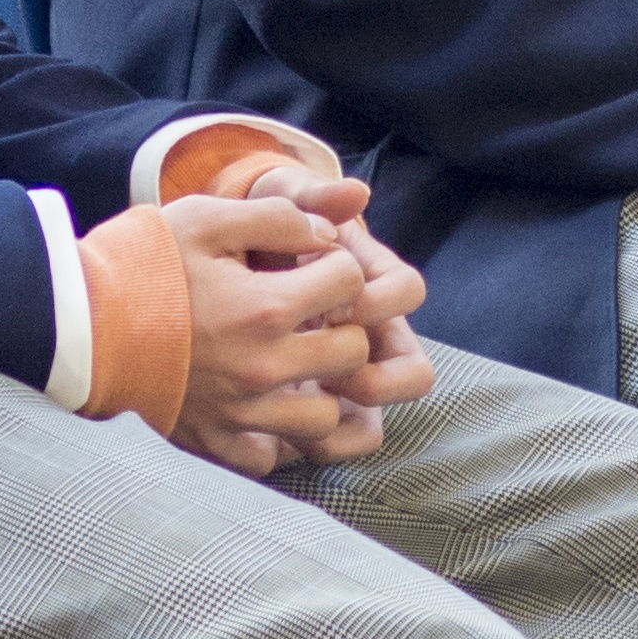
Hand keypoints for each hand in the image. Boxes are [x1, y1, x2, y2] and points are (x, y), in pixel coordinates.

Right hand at [149, 190, 406, 477]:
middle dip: (342, 324)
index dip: (336, 263)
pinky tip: (259, 404)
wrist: (75, 324)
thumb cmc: (139, 264)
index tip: (310, 263)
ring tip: (294, 362)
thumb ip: (275, 217)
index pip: (351, 282)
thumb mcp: (206, 218)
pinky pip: (269, 456)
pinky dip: (273, 435)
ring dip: (320, 387)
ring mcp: (239, 412)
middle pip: (353, 352)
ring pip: (325, 417)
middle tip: (311, 312)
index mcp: (267, 308)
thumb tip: (326, 232)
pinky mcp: (213, 442)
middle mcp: (264, 368)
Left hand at [230, 158, 437, 431]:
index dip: (379, 299)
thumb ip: (312, 197)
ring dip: (345, 419)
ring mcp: (346, 381)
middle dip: (375, 376)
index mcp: (374, 282)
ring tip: (298, 399)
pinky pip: (335, 446)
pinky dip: (313, 445)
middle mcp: (372, 337)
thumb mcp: (280, 203)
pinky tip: (272, 421)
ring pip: (376, 424)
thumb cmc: (262, 230)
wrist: (222, 267)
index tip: (336, 300)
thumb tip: (356, 192)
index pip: (409, 290)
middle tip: (327, 365)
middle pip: (415, 374)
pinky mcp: (315, 412)